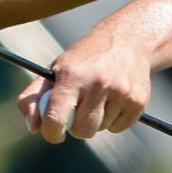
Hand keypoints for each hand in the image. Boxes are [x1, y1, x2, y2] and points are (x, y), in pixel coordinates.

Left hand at [19, 28, 151, 142]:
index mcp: (72, 75)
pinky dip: (114, 120)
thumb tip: (33, 127)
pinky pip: (119, 127)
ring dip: (97, 120)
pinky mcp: (138, 100)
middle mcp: (98, 83)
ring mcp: (121, 92)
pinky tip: (114, 99)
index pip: (56, 117)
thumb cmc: (84, 60)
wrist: (128, 40)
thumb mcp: (56, 70)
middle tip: (78, 111)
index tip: (53, 132)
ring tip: (99, 97)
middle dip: (77, 127)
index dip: (52, 132)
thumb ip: (34, 98)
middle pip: (82, 130)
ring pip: (101, 128)